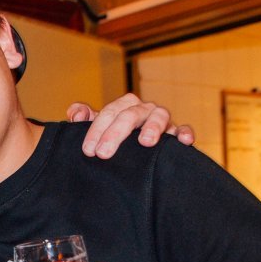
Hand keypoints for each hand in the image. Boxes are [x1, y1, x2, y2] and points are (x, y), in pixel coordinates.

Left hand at [67, 94, 194, 157]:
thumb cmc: (112, 139)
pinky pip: (183, 129)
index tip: (88, 151)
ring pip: (159, 115)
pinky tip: (183, 140)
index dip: (97, 130)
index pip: (109, 113)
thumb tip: (76, 114)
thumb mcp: (97, 129)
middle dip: (116, 133)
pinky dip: (184, 132)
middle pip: (130, 114)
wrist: (131, 155)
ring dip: (153, 126)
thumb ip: (84, 116)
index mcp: (123, 107)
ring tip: (145, 141)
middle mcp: (143, 110)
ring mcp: (161, 121)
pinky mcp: (176, 134)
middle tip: (103, 154)